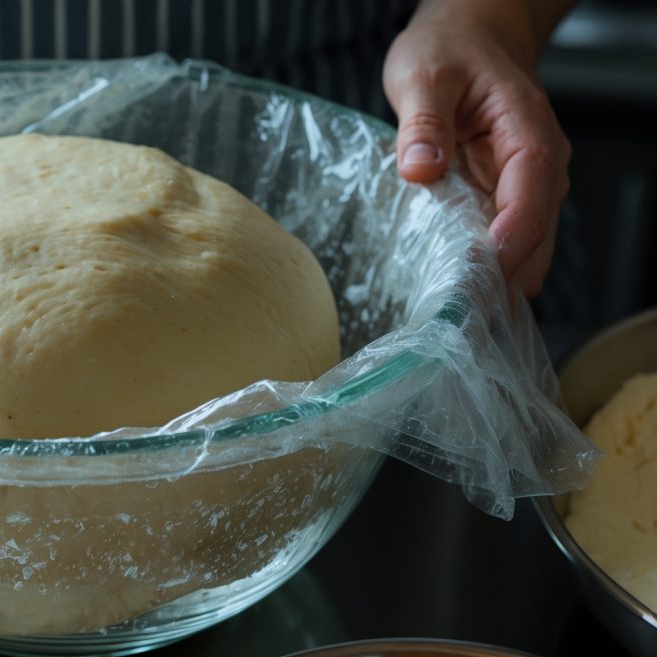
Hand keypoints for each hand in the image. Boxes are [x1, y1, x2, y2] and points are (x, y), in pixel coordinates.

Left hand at [384, 0, 573, 297]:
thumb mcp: (423, 75)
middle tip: (459, 316)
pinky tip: (451, 292)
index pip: (531, 201)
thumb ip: (422, 121)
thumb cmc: (450, 50)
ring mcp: (520, 187)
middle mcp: (537, 168)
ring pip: (521, 249)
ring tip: (453, 315)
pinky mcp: (499, 198)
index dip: (508, 245)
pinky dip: (480, 268)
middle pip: (534, 238)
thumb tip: (421, 165)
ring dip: (492, 282)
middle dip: (502, 280)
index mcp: (529, 136)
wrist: (468, 37)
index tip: (476, 278)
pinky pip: (498, 242)